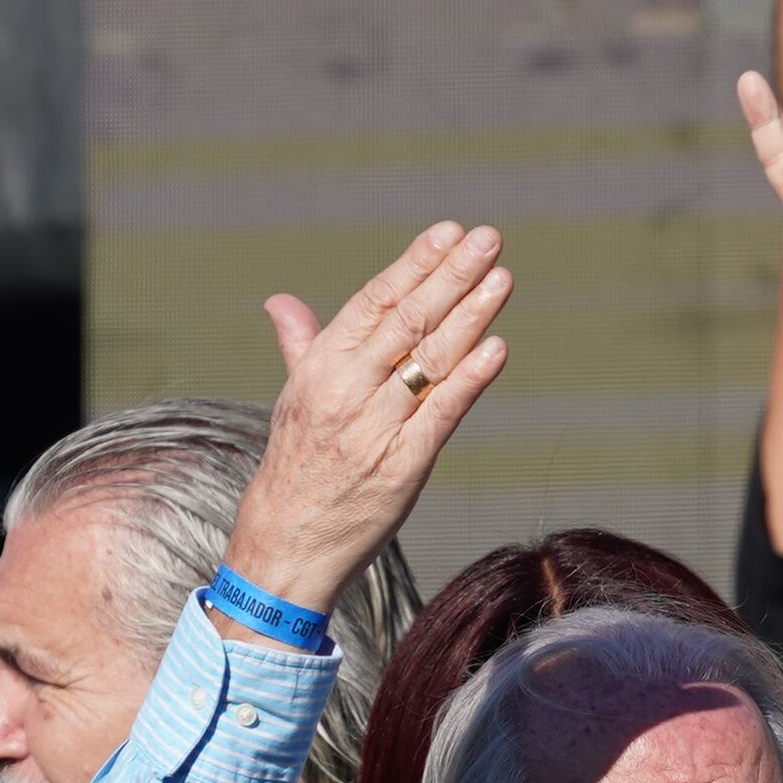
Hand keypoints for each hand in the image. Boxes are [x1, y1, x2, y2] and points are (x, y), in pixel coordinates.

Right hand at [222, 224, 513, 615]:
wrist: (283, 550)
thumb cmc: (294, 472)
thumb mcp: (292, 401)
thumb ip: (301, 346)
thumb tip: (282, 302)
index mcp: (318, 370)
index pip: (373, 303)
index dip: (414, 264)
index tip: (448, 232)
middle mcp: (345, 393)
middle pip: (406, 322)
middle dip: (450, 276)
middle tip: (487, 239)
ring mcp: (375, 430)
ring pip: (429, 361)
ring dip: (470, 316)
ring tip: (501, 278)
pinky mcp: (402, 468)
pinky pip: (441, 415)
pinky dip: (469, 380)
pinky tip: (496, 349)